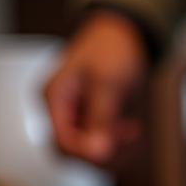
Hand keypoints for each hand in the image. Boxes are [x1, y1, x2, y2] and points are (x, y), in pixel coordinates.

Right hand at [44, 10, 148, 166]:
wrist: (123, 32)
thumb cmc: (110, 48)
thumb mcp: (108, 83)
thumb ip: (100, 118)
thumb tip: (97, 153)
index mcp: (54, 96)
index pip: (60, 142)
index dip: (85, 153)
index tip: (110, 151)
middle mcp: (58, 108)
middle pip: (71, 150)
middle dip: (100, 151)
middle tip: (126, 143)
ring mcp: (72, 114)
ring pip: (85, 149)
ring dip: (110, 148)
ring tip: (131, 134)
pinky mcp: (86, 117)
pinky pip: (96, 141)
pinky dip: (114, 141)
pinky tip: (130, 131)